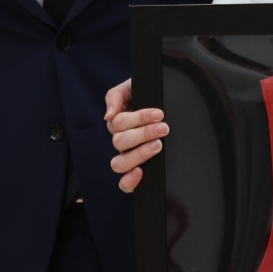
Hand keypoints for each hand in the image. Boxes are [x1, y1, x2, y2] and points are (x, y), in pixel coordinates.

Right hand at [104, 79, 166, 194]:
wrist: (164, 103)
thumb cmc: (146, 95)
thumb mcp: (132, 87)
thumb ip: (115, 96)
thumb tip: (108, 116)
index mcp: (117, 123)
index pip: (119, 123)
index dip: (139, 119)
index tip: (160, 114)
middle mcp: (120, 141)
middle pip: (120, 142)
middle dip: (143, 134)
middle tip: (163, 128)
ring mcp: (127, 157)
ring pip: (120, 163)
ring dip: (139, 154)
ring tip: (158, 145)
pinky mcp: (136, 172)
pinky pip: (125, 184)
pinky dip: (129, 181)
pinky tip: (140, 172)